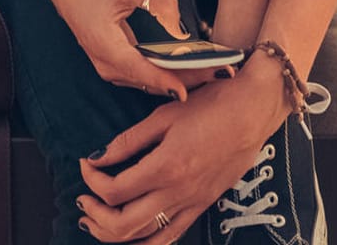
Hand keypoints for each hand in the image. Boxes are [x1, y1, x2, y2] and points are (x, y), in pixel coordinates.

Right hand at [46, 0, 225, 101]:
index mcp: (104, 45)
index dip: (161, 80)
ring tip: (215, 72)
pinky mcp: (119, 68)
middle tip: (220, 74)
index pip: (137, 69)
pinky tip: (195, 69)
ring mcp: (111, 69)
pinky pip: (147, 76)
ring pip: (149, 81)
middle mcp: (106, 64)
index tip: (184, 91)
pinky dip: (170, 74)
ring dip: (181, 78)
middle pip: (149, 79)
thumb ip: (156, 0)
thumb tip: (180, 24)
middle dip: (185, 79)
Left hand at [74, 62, 292, 242]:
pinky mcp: (203, 206)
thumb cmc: (212, 105)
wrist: (254, 110)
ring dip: (114, 235)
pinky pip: (171, 236)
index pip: (114, 190)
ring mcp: (192, 203)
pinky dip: (147, 242)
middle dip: (95, 216)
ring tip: (96, 222)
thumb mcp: (165, 116)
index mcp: (165, 167)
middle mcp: (178, 192)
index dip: (92, 180)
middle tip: (83, 199)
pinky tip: (134, 234)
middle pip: (124, 225)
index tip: (86, 164)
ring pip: (146, 238)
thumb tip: (97, 157)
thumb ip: (128, 141)